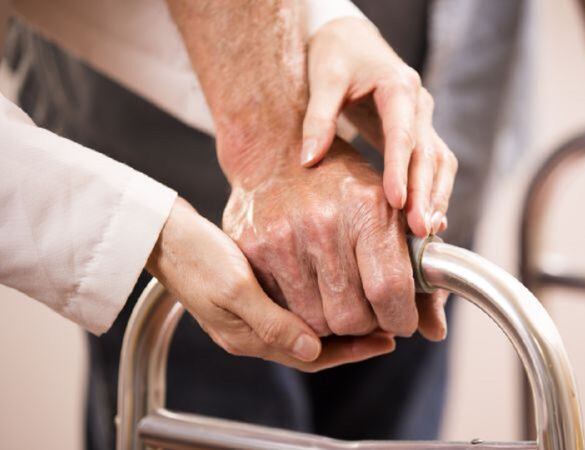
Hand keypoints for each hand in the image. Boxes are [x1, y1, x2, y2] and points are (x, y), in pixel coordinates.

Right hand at [146, 197, 395, 371]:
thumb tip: (312, 350)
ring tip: (371, 306)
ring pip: (307, 326)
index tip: (387, 338)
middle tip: (389, 324)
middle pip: (314, 346)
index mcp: (249, 337)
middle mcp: (252, 331)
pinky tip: (336, 286)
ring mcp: (250, 313)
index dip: (352, 351)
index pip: (313, 356)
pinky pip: (293, 306)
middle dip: (352, 339)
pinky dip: (317, 301)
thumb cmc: (194, 256)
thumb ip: (271, 322)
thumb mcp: (233, 289)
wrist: (160, 233)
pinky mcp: (249, 293)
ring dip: (338, 320)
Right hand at [222, 139, 448, 341]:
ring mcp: (284, 239)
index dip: (401, 318)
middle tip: (369, 310)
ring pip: (317, 323)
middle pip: (352, 317)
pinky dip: (301, 316)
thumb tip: (436, 332)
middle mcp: (324, 224)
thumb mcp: (388, 210)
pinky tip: (311, 293)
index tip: (402, 320)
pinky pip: (283, 312)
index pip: (390, 289)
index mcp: (368, 208)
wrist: (276, 153)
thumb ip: (418, 271)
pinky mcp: (253, 251)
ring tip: (339, 299)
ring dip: (334, 325)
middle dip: (368, 325)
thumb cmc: (342, 186)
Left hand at [300, 17, 456, 235]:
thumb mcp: (323, 78)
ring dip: (437, 196)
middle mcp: (419, 104)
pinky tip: (428, 219)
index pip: (404, 135)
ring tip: (428, 232)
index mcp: (399, 87)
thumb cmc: (336, 54)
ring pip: (440, 162)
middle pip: (430, 154)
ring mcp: (422, 119)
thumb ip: (318, 118)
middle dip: (427, 194)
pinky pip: (433, 165)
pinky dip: (433, 191)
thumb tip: (309, 161)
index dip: (401, 170)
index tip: (398, 203)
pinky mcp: (417, 133)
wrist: (351, 38)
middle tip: (420, 230)